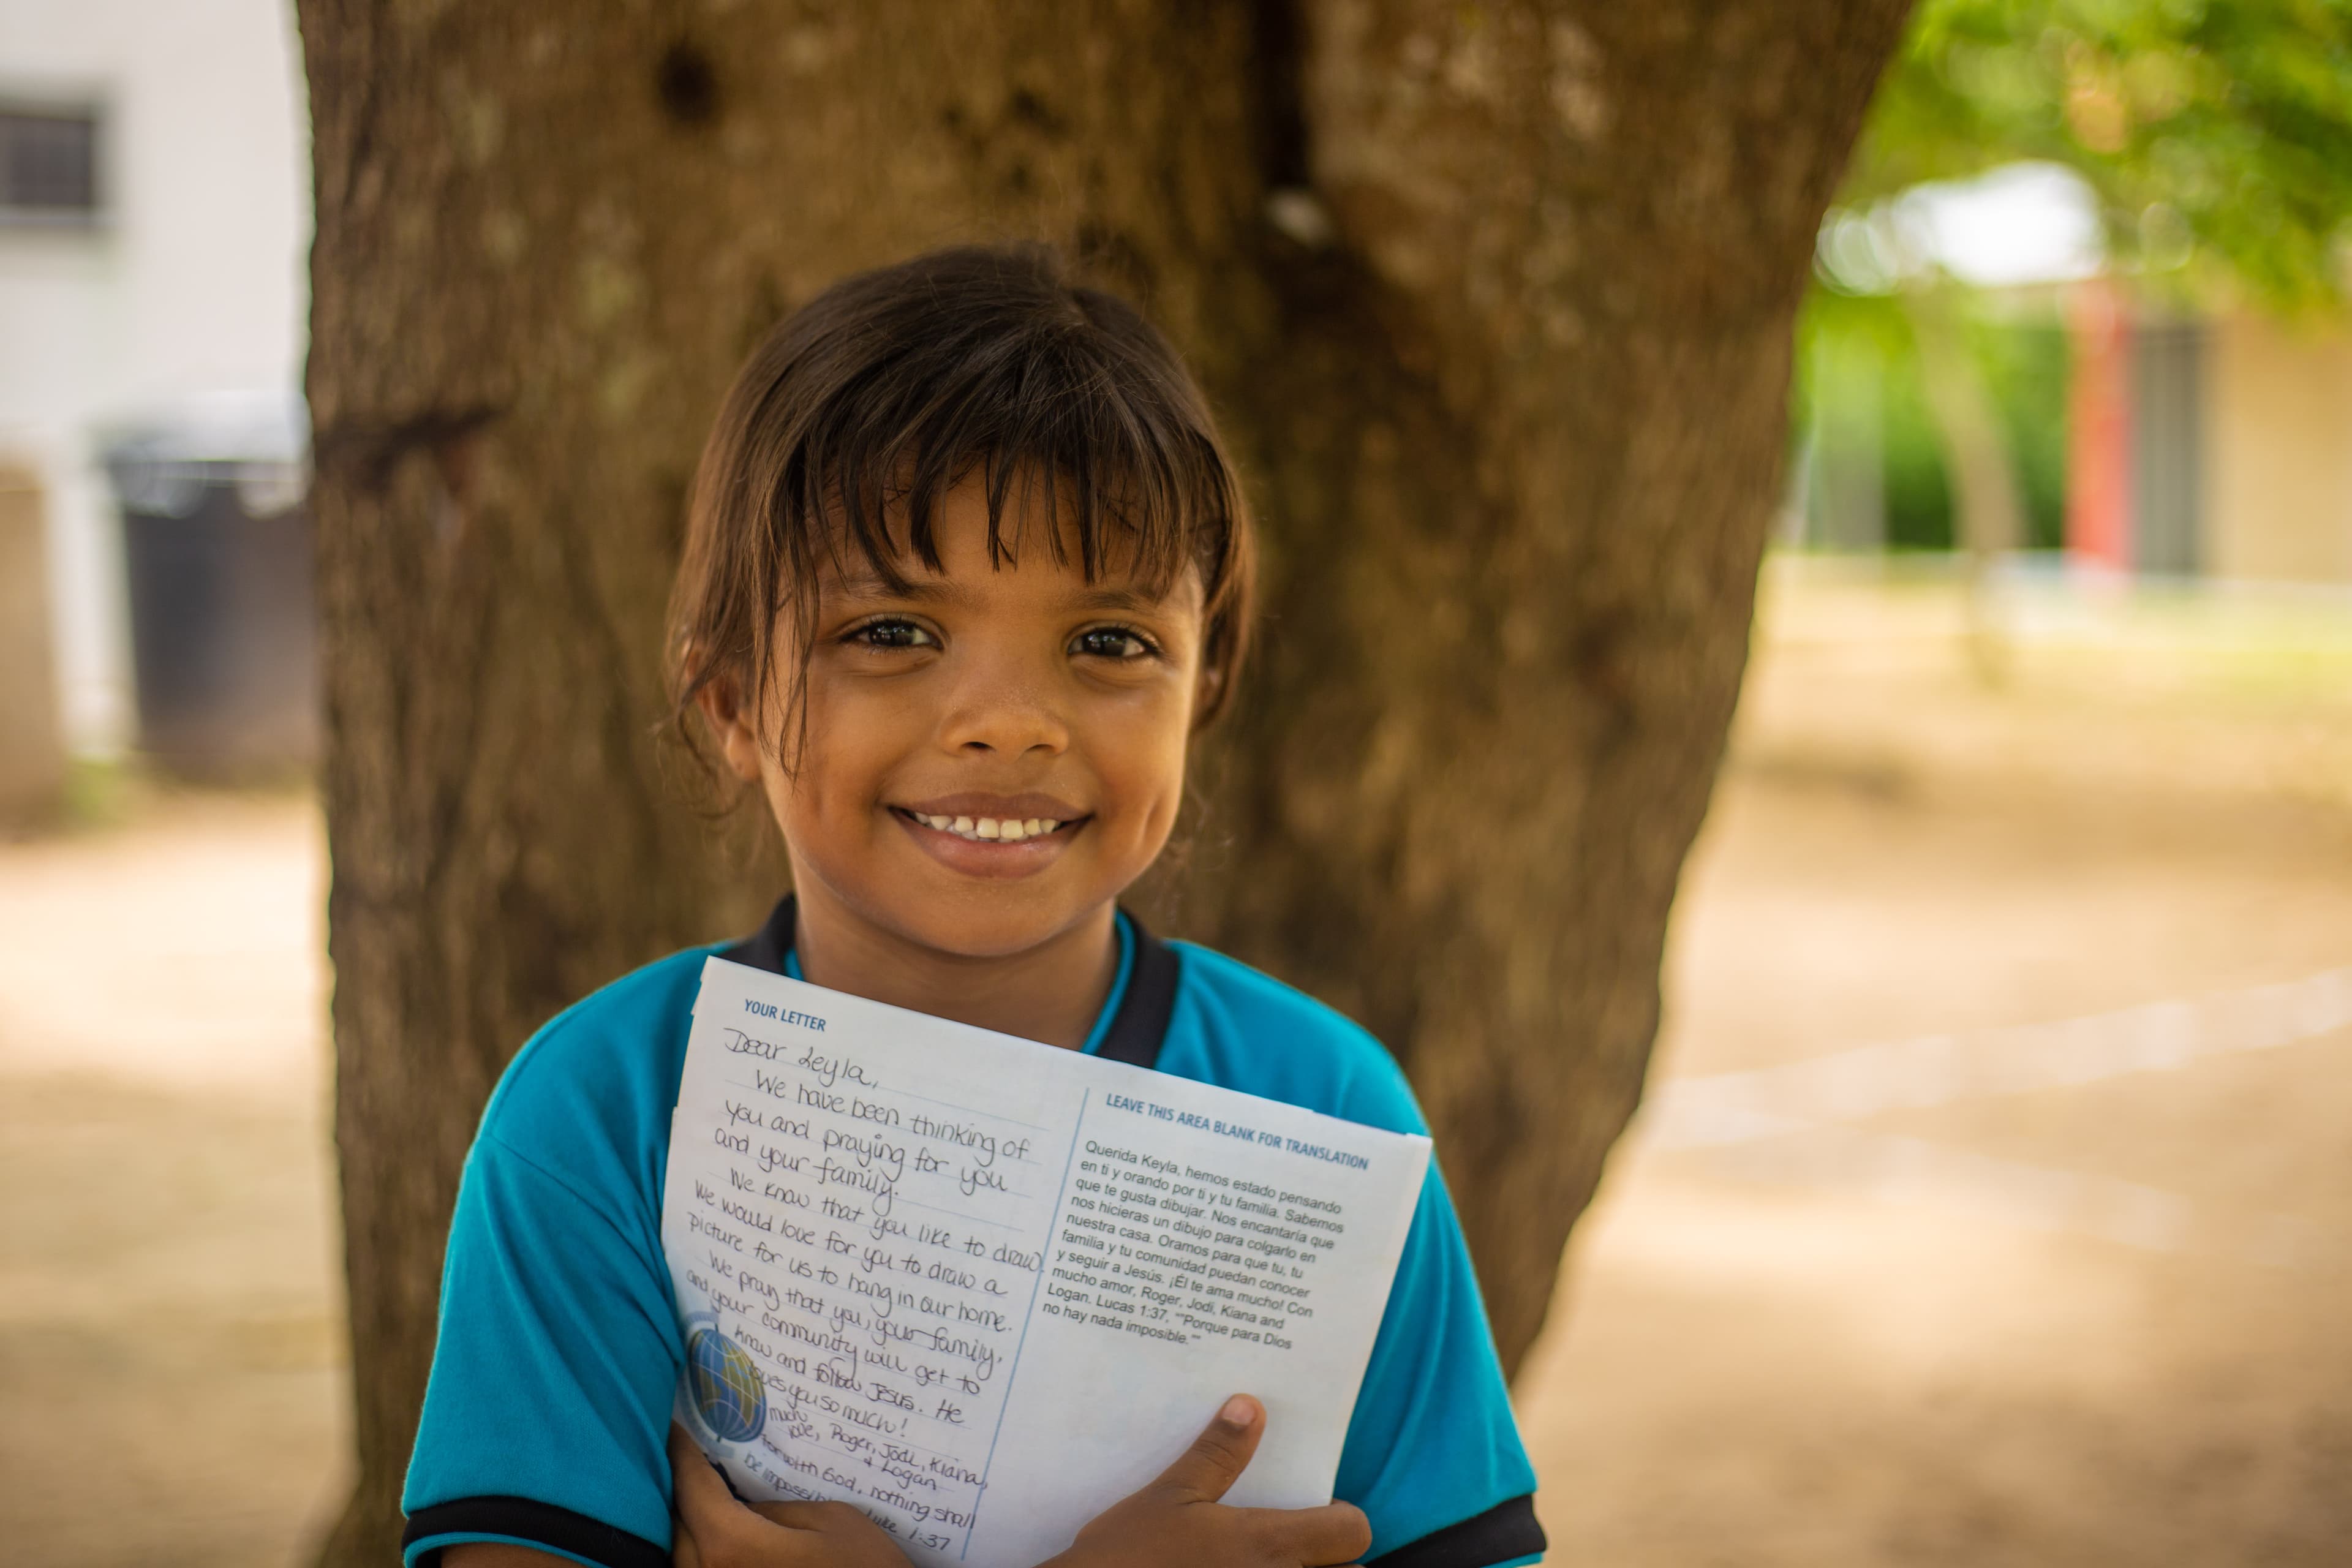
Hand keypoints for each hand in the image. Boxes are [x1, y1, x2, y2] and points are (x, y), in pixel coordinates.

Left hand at [668, 1423, 914, 1567]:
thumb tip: (745, 1504)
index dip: (682, 1455)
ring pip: (685, 1556)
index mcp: (734, 1547)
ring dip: (690, 1525)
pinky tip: (718, 1535)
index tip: (676, 1429)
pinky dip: (703, 1552)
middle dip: (684, 1490)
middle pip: (679, 1526)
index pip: (693, 1492)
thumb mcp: (830, 1521)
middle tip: (695, 1458)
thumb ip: (775, 1509)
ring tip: (705, 1496)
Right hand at [1046, 1395, 1371, 1567]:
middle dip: (1326, 1556)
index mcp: (1268, 1545)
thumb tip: (1250, 1407)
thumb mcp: (1171, 1495)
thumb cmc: (1130, 1554)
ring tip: (1259, 1558)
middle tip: (1292, 1536)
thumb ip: (1217, 1454)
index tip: (1321, 1510)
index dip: (1342, 1518)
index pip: (1351, 1533)